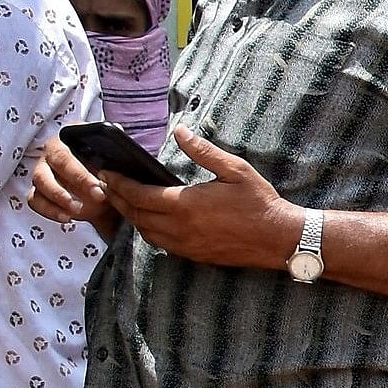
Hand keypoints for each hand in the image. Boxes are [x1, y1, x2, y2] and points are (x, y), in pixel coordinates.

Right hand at [27, 134, 122, 234]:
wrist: (101, 186)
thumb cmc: (104, 166)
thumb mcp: (112, 155)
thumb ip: (113, 144)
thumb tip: (118, 131)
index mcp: (67, 137)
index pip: (70, 152)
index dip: (82, 172)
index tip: (100, 187)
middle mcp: (51, 151)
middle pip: (56, 164)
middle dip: (76, 182)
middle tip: (97, 197)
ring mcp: (42, 170)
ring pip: (40, 181)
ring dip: (59, 197)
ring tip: (78, 210)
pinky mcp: (37, 191)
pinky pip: (35, 200)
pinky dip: (49, 210)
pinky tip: (66, 218)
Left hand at [101, 125, 302, 269]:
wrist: (281, 238)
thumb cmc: (260, 202)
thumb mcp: (235, 170)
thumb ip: (203, 152)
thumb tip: (180, 132)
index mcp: (186, 204)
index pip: (139, 194)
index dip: (119, 183)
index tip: (107, 172)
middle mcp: (180, 228)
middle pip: (135, 215)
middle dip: (117, 199)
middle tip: (106, 186)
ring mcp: (186, 245)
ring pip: (145, 232)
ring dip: (130, 217)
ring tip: (123, 202)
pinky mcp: (194, 255)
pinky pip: (161, 244)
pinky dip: (148, 231)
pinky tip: (149, 221)